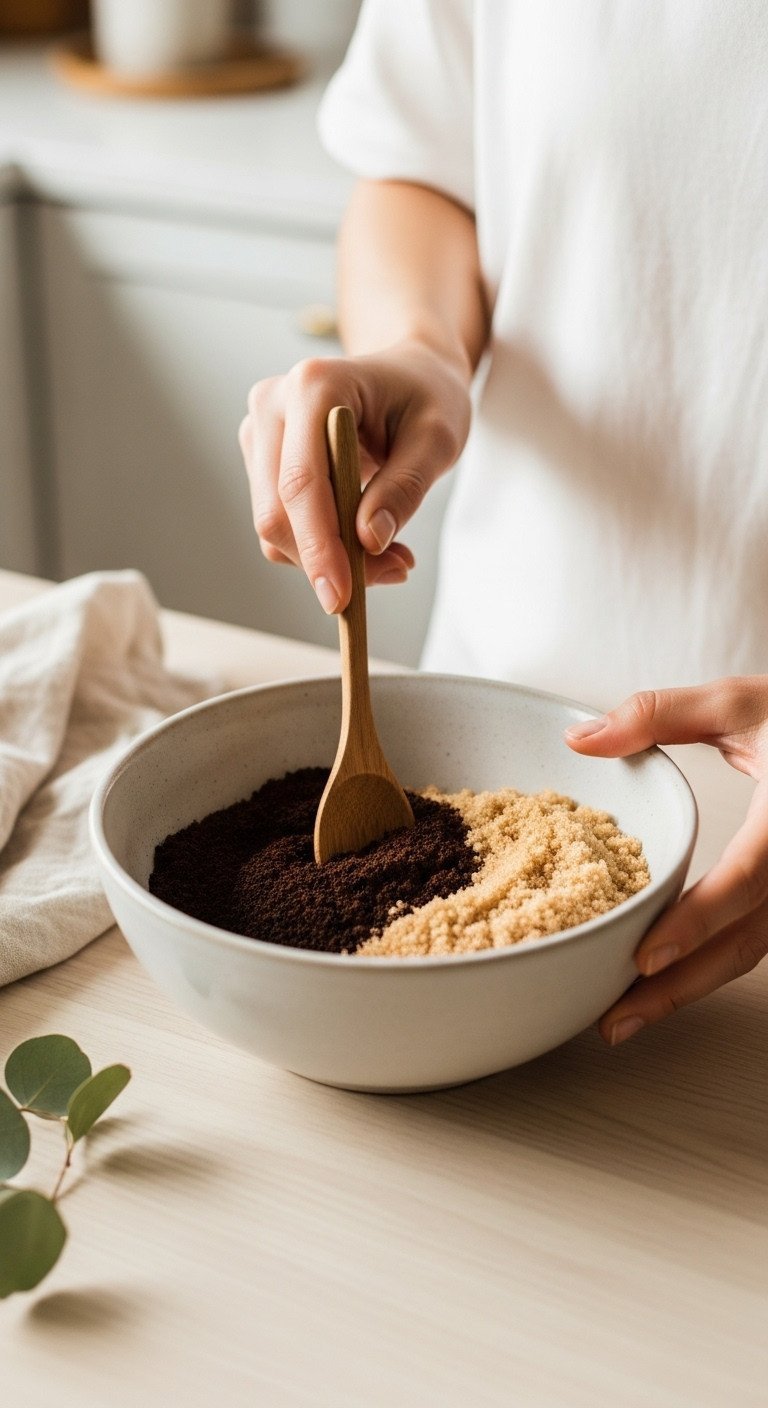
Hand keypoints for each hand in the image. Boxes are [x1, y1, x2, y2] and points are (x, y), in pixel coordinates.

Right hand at [238, 339, 470, 613]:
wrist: (409, 376)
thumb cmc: (427, 397)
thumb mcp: (439, 438)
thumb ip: (405, 488)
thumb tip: (368, 540)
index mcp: (314, 385)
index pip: (301, 481)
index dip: (318, 545)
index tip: (341, 597)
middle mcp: (272, 404)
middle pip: (277, 511)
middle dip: (326, 559)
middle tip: (395, 572)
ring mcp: (260, 431)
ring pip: (274, 525)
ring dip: (327, 557)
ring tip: (393, 555)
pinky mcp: (261, 459)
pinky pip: (281, 524)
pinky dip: (320, 547)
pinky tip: (367, 542)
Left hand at [565, 677, 767, 1043]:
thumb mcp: (737, 703)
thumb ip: (659, 716)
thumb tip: (579, 739)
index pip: (745, 880)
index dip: (696, 923)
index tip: (645, 958)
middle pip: (745, 941)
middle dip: (680, 985)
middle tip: (614, 1019)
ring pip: (751, 951)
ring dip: (691, 987)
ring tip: (625, 1016)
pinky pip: (755, 940)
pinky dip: (708, 965)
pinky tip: (664, 984)